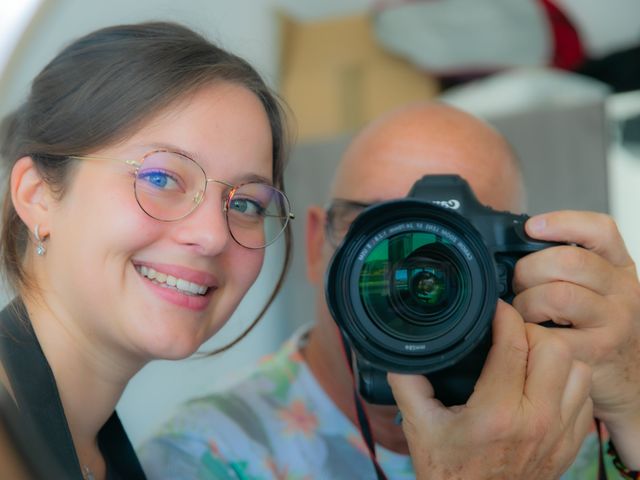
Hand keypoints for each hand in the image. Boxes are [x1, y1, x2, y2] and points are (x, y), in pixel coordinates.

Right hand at [388, 302, 592, 479]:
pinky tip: (543, 383)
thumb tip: (401, 347)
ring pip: (578, 369)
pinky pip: (586, 395)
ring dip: (554, 355)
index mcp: (496, 414)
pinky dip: (568, 380)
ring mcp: (559, 434)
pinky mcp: (572, 445)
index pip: (514, 345)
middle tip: (509, 334)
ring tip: (528, 356)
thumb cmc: (448, 471)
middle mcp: (535, 422)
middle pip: (553, 349)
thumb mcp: (418, 424)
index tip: (493, 309)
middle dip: (529, 332)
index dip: (504, 316)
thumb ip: (406, 381)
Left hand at [514, 211, 639, 466]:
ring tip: (522, 312)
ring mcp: (614, 322)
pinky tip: (527, 334)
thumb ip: (564, 263)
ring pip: (557, 296)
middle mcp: (623, 290)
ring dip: (526, 302)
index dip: (562, 223)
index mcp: (618, 266)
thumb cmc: (594, 324)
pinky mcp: (596, 352)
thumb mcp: (593, 287)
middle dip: (528, 269)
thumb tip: (509, 244)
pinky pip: (549, 334)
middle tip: (518, 284)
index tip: (531, 227)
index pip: (600, 230)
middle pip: (568, 261)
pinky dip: (528, 332)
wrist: (625, 377)